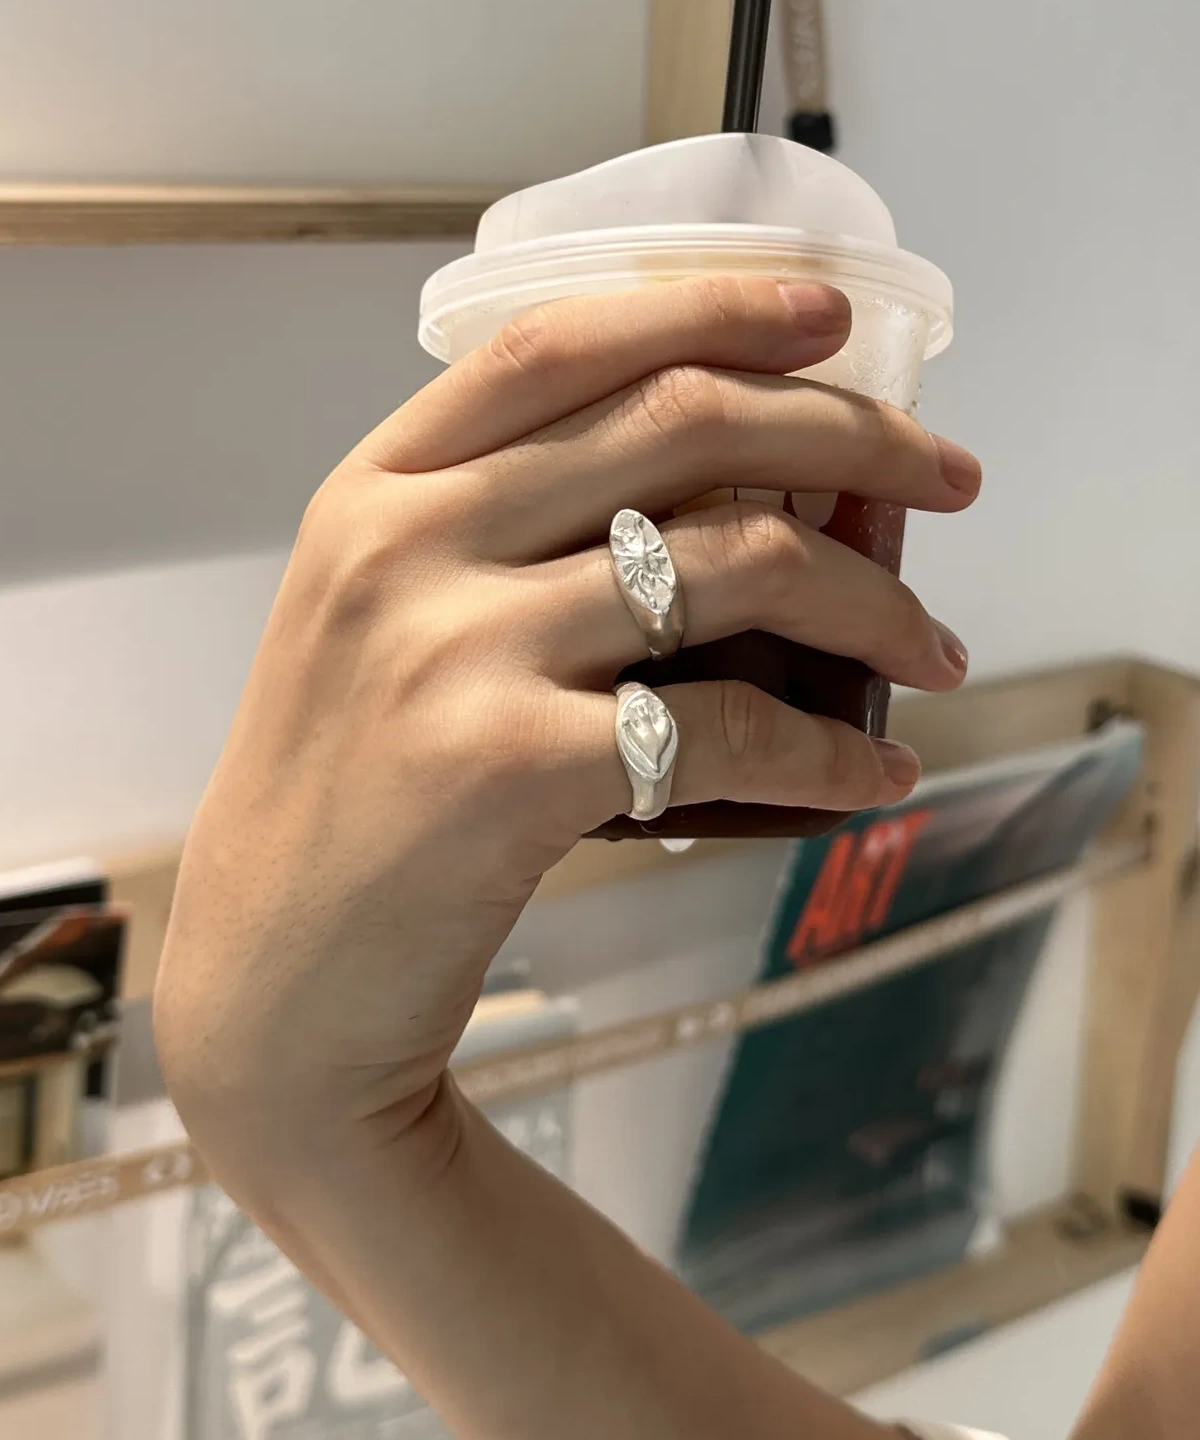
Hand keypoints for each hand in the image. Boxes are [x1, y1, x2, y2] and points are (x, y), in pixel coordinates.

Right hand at [154, 276, 979, 1184]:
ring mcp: (457, 649)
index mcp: (379, 490)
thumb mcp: (388, 628)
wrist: (275, 975)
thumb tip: (722, 507)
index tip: (829, 315)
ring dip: (872, 606)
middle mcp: (411, 544)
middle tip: (947, 478)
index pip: (561, 344)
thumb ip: (504, 545)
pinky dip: (829, 754)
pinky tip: (873, 775)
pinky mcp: (513, 765)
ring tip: (935, 652)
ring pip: (735, 565)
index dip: (712, 305)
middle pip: (681, 424)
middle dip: (852, 435)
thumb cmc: (347, 799)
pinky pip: (730, 729)